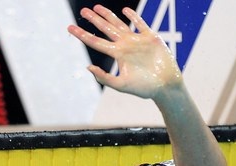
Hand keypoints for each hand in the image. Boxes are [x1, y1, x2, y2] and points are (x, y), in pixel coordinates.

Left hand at [67, 5, 181, 99]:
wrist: (165, 86)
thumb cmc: (144, 88)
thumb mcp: (120, 85)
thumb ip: (103, 77)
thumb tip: (88, 67)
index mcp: (117, 55)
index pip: (95, 42)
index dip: (82, 34)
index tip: (69, 28)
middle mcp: (125, 46)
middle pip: (106, 29)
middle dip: (94, 20)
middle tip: (83, 11)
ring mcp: (137, 40)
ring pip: (119, 24)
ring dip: (108, 15)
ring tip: (96, 7)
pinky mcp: (151, 37)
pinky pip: (140, 24)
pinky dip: (133, 17)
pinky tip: (125, 10)